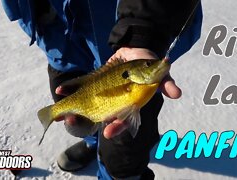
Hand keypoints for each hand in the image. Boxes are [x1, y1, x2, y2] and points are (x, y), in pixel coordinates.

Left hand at [56, 47, 181, 138]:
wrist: (135, 50)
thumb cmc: (147, 64)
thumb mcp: (158, 72)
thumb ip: (165, 83)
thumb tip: (177, 93)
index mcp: (129, 103)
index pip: (123, 119)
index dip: (117, 126)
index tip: (108, 131)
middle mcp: (114, 101)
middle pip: (100, 116)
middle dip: (87, 121)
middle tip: (74, 122)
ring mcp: (102, 93)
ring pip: (88, 106)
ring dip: (74, 110)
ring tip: (63, 115)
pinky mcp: (94, 82)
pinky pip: (81, 87)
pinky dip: (70, 89)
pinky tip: (59, 91)